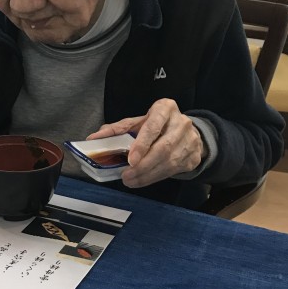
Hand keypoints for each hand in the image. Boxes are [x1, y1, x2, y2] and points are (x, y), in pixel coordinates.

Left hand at [87, 99, 203, 187]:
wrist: (186, 132)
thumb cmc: (156, 125)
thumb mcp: (138, 122)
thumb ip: (117, 129)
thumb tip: (94, 138)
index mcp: (165, 108)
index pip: (154, 126)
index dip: (142, 144)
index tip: (131, 160)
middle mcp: (181, 123)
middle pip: (162, 148)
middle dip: (142, 166)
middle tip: (126, 175)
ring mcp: (191, 140)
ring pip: (168, 162)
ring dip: (147, 175)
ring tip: (130, 180)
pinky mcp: (193, 156)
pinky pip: (173, 171)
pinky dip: (155, 178)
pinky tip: (142, 180)